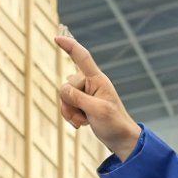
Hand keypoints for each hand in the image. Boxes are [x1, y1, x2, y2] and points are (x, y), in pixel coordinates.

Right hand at [55, 35, 141, 162]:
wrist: (121, 139)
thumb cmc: (114, 123)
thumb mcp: (96, 111)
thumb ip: (78, 98)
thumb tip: (63, 89)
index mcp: (98, 80)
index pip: (82, 58)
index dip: (70, 46)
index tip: (56, 38)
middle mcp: (91, 84)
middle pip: (67, 85)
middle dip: (69, 103)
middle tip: (83, 117)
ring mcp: (86, 94)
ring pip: (64, 97)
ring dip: (70, 112)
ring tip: (83, 122)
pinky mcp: (83, 104)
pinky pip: (67, 106)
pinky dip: (71, 116)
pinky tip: (81, 124)